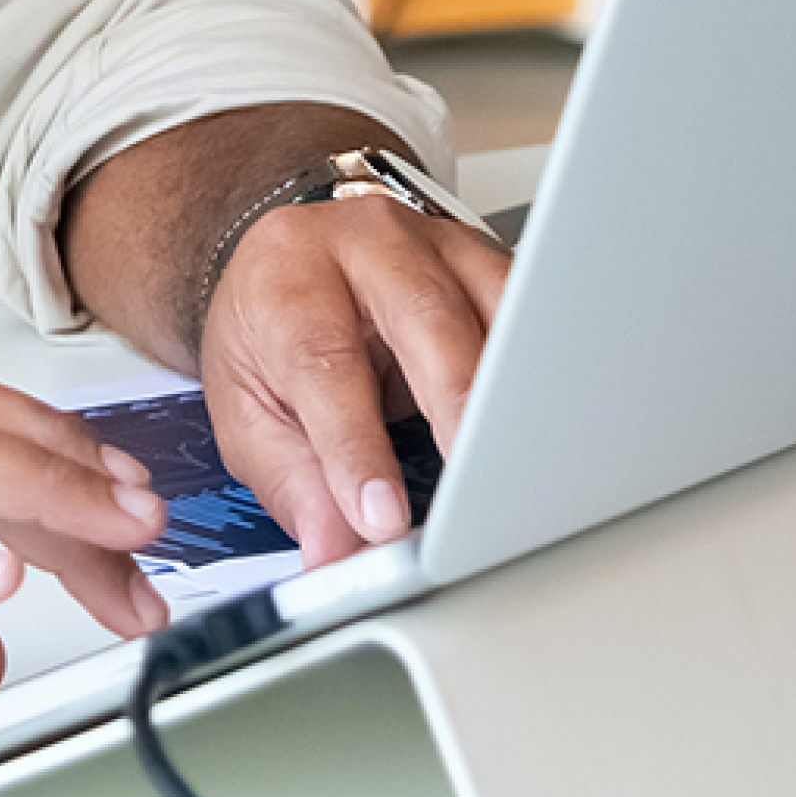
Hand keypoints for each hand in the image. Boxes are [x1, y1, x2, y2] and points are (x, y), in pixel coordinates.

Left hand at [199, 196, 509, 567]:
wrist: (283, 258)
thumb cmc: (269, 329)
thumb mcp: (247, 411)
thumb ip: (293, 483)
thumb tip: (336, 554)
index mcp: (290, 278)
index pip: (325, 364)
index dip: (357, 448)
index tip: (382, 517)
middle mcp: (366, 244)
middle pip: (424, 317)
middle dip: (458, 404)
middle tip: (475, 487)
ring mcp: (436, 242)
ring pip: (496, 303)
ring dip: (515, 385)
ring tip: (523, 460)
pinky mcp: (487, 258)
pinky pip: (530, 308)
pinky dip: (541, 364)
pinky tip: (549, 414)